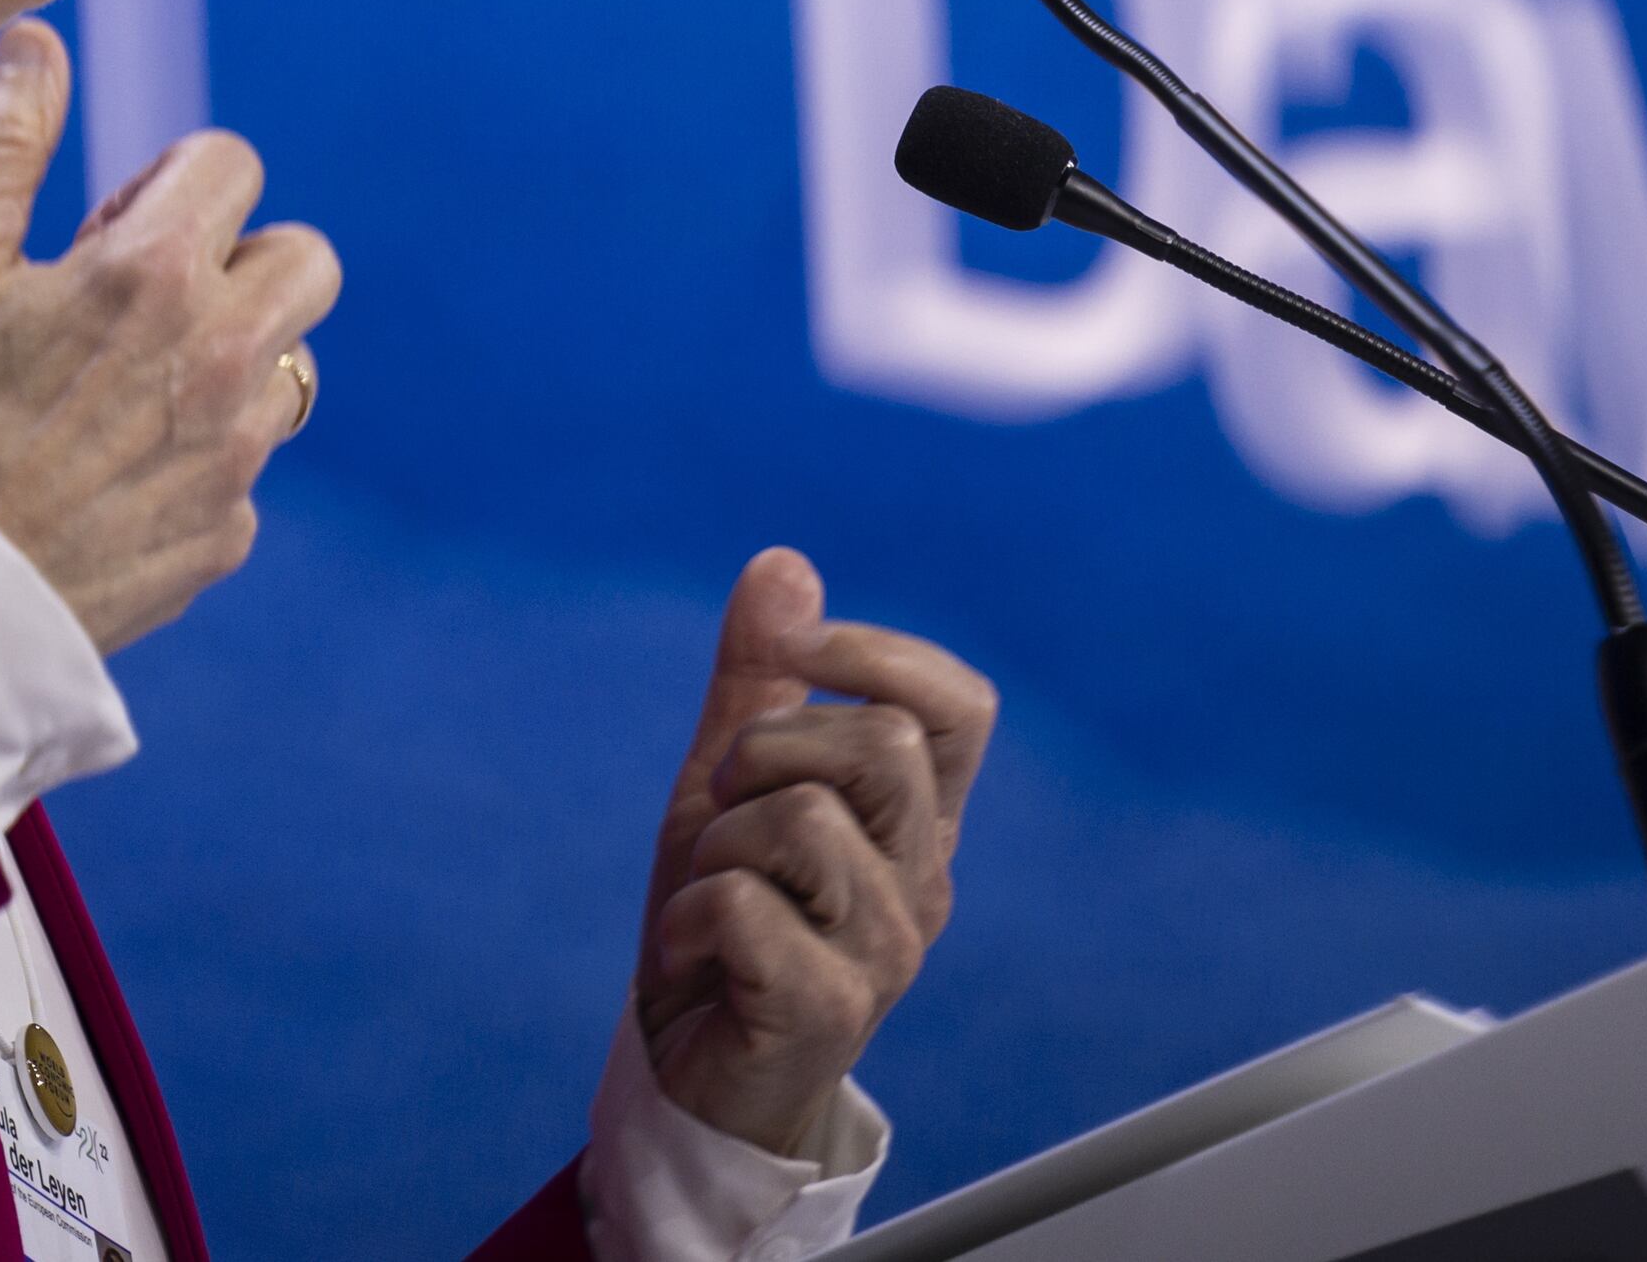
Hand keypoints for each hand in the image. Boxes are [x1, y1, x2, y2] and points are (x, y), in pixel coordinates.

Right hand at [0, 21, 338, 653]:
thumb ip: (0, 141)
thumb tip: (38, 38)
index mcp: (155, 272)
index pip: (231, 163)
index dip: (166, 186)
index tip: (106, 232)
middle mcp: (223, 353)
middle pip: (304, 258)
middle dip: (239, 261)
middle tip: (146, 301)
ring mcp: (237, 449)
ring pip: (286, 363)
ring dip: (228, 359)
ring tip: (125, 392)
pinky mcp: (229, 529)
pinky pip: (246, 466)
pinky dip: (197, 460)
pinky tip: (112, 481)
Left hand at [629, 550, 997, 1159]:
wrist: (689, 1080)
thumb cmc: (726, 923)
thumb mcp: (728, 786)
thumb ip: (759, 682)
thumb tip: (783, 566)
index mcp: (914, 819)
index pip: (957, 707)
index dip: (879, 654)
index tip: (793, 655)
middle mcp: (921, 879)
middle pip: (882, 746)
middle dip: (768, 750)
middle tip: (726, 813)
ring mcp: (886, 950)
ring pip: (806, 822)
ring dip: (719, 845)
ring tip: (710, 896)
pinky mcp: (832, 1011)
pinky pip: (748, 909)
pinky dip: (692, 916)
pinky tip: (692, 954)